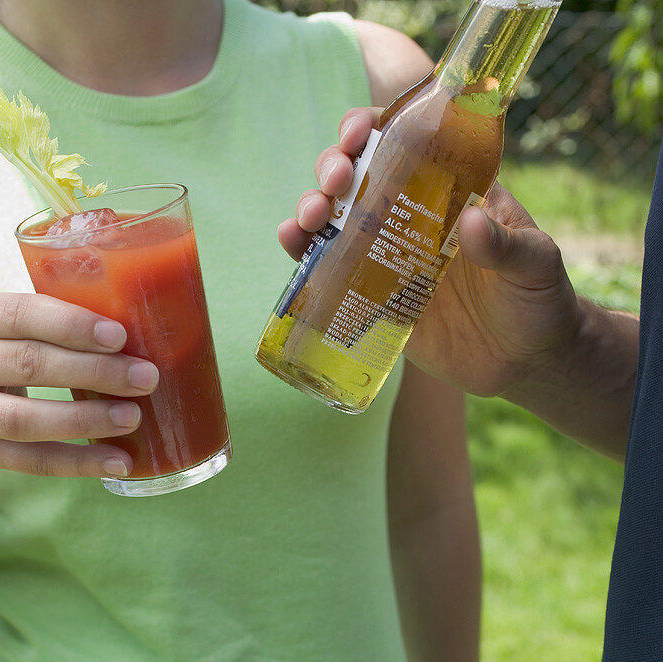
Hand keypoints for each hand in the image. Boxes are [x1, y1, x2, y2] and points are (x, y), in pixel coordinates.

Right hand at [0, 292, 159, 477]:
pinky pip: (30, 461)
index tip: (120, 336)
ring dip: (84, 421)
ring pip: (23, 420)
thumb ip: (65, 323)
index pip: (21, 315)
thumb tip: (149, 331)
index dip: (72, 326)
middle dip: (92, 372)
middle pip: (27, 365)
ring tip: (132, 419)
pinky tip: (117, 461)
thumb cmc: (11, 348)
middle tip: (144, 378)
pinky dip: (78, 462)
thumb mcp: (22, 325)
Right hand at [279, 107, 581, 400]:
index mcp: (450, 191)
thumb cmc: (540, 301)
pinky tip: (292, 244)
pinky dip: (306, 255)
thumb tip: (472, 222)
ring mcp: (390, 258)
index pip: (405, 142)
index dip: (373, 128)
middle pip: (359, 175)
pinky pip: (333, 272)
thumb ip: (507, 246)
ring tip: (307, 218)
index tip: (359, 134)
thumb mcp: (535, 265)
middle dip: (334, 167)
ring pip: (337, 219)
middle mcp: (412, 217)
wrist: (527, 363)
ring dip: (312, 207)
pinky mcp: (378, 300)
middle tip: (334, 182)